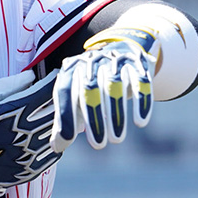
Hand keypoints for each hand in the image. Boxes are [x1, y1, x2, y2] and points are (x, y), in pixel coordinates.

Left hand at [51, 36, 155, 151]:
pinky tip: (140, 121)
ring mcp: (113, 59)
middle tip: (98, 144)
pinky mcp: (136, 62)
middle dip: (93, 118)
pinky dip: (141, 101)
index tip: (66, 140)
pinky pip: (140, 81)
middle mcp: (90, 62)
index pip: (64, 92)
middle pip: (89, 89)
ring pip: (114, 85)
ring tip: (116, 139)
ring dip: (116, 114)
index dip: (64, 116)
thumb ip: (64, 119)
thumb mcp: (74, 95)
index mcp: (70, 70)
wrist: (118, 50)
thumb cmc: (90, 83)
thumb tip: (56, 147)